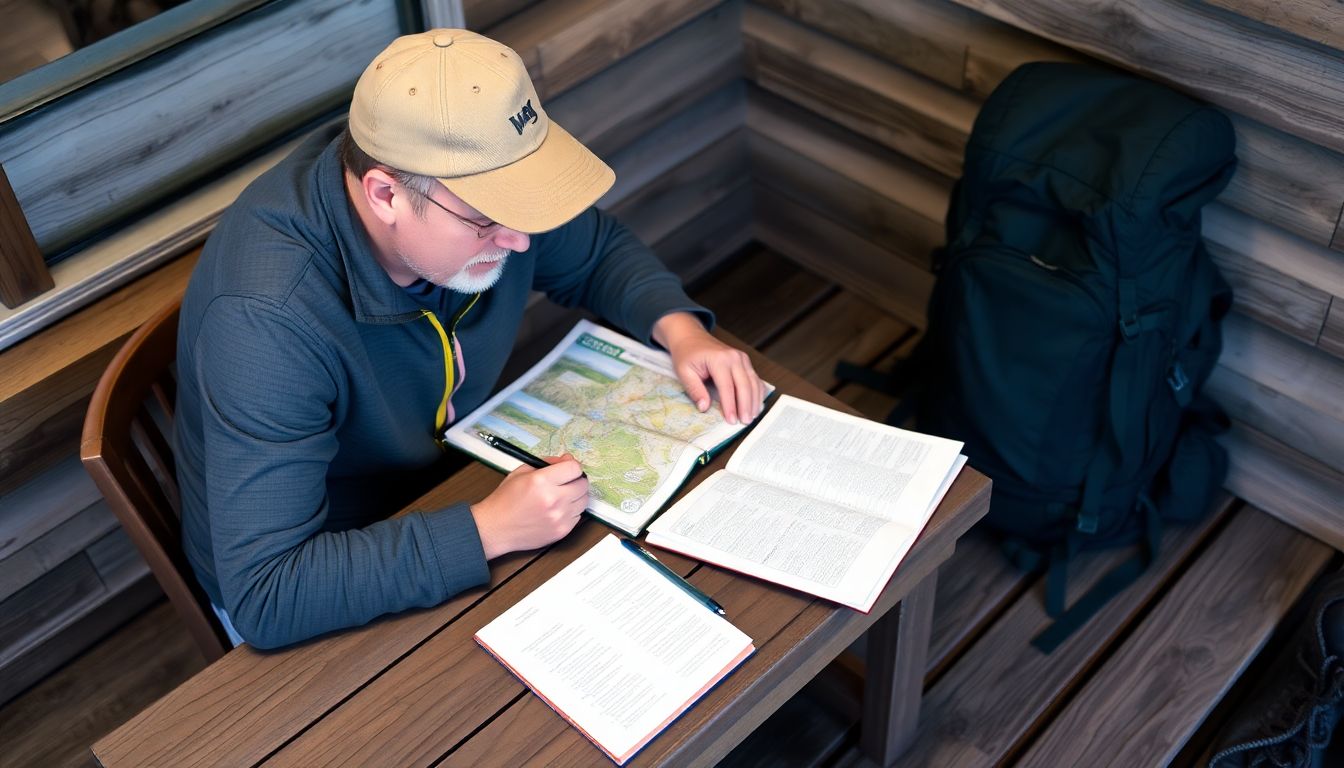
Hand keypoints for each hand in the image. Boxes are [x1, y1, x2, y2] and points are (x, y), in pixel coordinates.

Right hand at [471, 454, 588, 558]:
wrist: (495, 528)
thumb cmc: (505, 500)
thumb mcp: (521, 472)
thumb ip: (547, 463)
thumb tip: (566, 460)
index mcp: (541, 481)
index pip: (574, 468)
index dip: (571, 465)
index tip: (567, 467)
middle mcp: (553, 499)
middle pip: (583, 484)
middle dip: (575, 479)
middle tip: (566, 481)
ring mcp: (559, 517)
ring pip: (584, 501)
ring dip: (576, 496)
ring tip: (561, 496)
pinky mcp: (562, 531)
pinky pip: (578, 516)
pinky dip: (571, 511)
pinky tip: (557, 510)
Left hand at [653, 312, 765, 424]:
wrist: (690, 337)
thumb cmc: (686, 354)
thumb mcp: (684, 372)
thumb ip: (695, 390)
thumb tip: (704, 407)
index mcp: (719, 359)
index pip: (727, 387)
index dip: (730, 406)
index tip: (731, 421)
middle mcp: (734, 357)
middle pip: (745, 385)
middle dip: (746, 406)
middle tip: (745, 422)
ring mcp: (742, 358)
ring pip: (753, 382)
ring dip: (754, 401)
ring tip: (751, 417)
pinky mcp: (745, 361)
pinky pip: (755, 379)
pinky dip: (757, 393)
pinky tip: (755, 405)